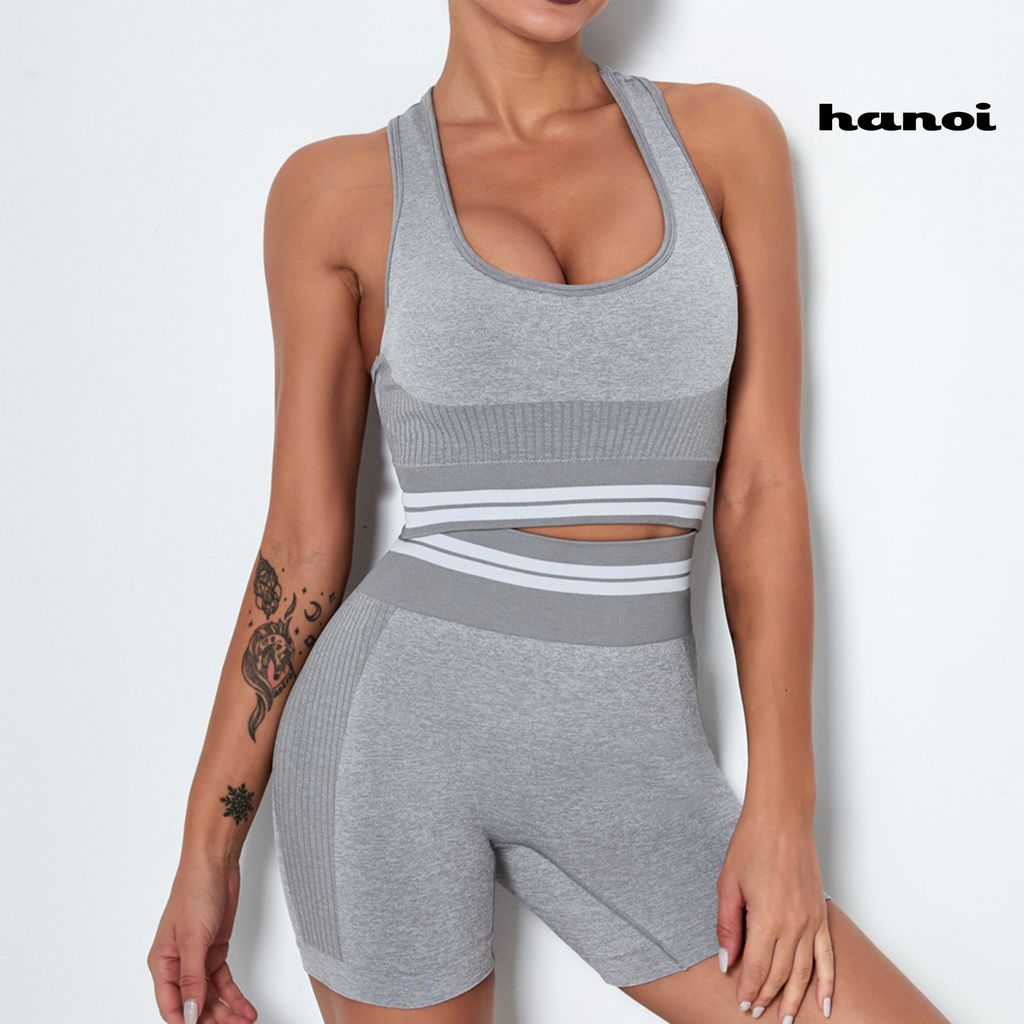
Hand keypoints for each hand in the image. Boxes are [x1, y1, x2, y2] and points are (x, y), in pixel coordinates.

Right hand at [148, 857, 258, 1023]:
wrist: (215, 863)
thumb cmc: (195, 891)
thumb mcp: (193, 938)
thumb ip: (192, 977)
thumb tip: (190, 1012)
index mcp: (162, 963)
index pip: (171, 1006)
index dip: (186, 1023)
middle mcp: (178, 964)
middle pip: (193, 1004)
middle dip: (212, 1020)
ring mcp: (197, 958)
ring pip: (210, 996)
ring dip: (226, 1012)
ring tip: (244, 1022)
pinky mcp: (215, 950)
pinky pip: (223, 981)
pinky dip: (234, 996)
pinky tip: (246, 1008)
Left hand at [716, 803, 833, 1020]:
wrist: (782, 819)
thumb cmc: (752, 844)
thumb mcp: (728, 884)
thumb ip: (728, 927)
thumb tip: (727, 961)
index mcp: (767, 919)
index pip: (756, 968)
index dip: (748, 990)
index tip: (742, 1004)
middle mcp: (793, 925)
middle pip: (779, 974)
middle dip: (766, 997)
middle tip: (755, 1012)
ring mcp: (811, 921)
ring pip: (804, 972)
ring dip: (794, 998)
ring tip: (785, 1019)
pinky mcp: (821, 913)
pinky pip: (827, 956)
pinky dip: (827, 982)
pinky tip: (824, 1002)